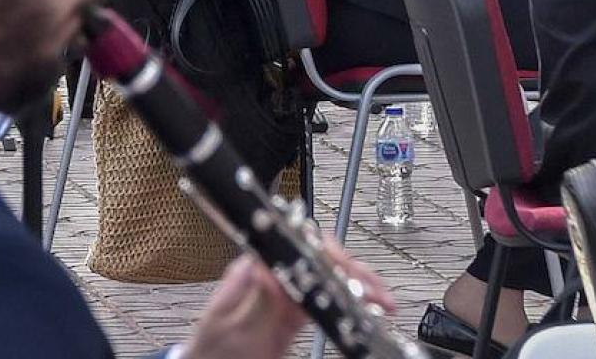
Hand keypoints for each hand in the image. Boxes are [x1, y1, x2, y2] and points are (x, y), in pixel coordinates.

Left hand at [185, 249, 391, 358]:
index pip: (292, 246)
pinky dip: (349, 305)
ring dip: (356, 286)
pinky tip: (367, 309)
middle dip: (349, 270)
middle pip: (316, 259)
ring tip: (382, 301)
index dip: (322, 253)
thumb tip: (269, 267)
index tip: (343, 268)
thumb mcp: (232, 328)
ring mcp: (285, 295)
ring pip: (327, 279)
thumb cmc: (212, 350)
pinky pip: (326, 303)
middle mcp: (271, 276)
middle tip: (374, 291)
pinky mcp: (294, 315)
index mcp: (252, 270)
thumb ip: (254, 300)